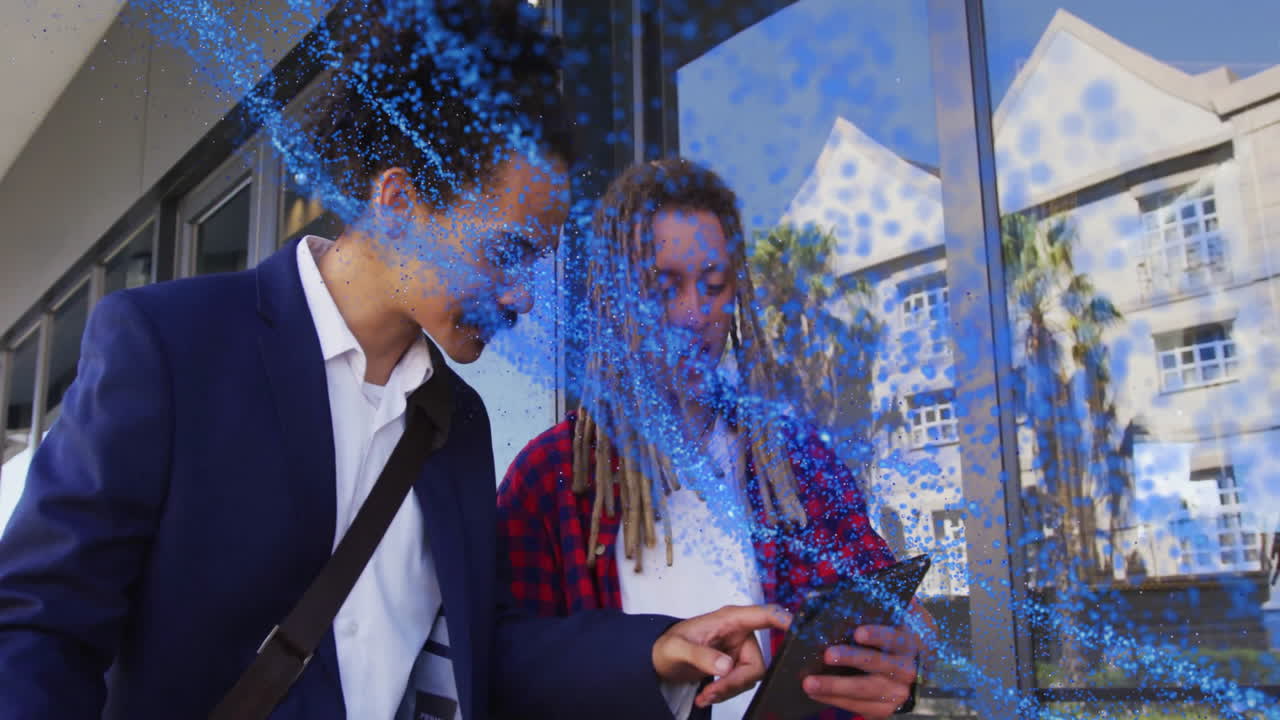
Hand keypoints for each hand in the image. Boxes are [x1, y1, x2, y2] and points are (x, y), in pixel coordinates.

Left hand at [652, 604, 791, 708]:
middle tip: (712, 693)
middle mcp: (740, 632)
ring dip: (728, 690)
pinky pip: (742, 684)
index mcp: (730, 619)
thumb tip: (727, 667)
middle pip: (758, 662)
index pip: (764, 615)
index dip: (784, 621)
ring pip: (751, 677)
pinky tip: (706, 696)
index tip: (799, 630)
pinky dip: (726, 693)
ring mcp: (740, 650)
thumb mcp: (678, 649)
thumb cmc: (668, 645)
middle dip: (736, 682)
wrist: (661, 660)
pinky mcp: (737, 665)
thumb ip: (702, 656)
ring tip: (704, 696)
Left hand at [803, 599, 933, 719]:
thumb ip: (869, 606)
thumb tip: (817, 602)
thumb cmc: (888, 638)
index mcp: (907, 641)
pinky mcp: (885, 708)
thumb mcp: (888, 620)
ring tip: (809, 682)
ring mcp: (898, 691)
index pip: (895, 637)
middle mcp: (906, 668)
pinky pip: (858, 706)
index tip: (858, 633)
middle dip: (851, 658)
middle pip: (878, 663)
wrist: (907, 670)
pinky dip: (834, 699)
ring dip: (835, 686)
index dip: (877, 635)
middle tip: (827, 654)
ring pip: (865, 689)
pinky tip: (814, 692)